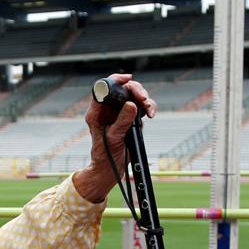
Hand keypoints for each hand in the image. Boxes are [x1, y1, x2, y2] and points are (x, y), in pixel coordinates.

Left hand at [73, 73, 156, 202]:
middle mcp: (107, 110)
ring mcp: (119, 114)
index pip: (104, 88)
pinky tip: (151, 114)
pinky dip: (148, 107)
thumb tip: (131, 105)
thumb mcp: (113, 138)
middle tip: (144, 99)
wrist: (110, 169)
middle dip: (136, 91)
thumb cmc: (105, 156)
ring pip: (133, 97)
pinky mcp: (129, 119)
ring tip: (150, 109)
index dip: (116, 80)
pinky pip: (140, 107)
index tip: (128, 79)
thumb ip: (122, 122)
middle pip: (122, 90)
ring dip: (145, 99)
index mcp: (97, 112)